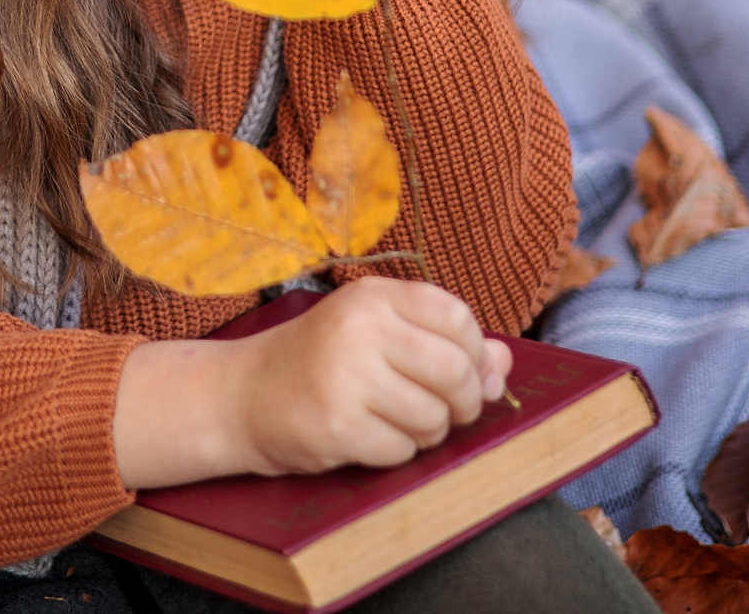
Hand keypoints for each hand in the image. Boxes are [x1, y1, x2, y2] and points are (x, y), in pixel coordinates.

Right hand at [227, 278, 511, 476]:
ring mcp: (346, 376)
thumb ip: (441, 342)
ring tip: (396, 422)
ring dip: (426, 432)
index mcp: (373, 296)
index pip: (456, 316)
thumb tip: (503, 361)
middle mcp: (360, 327)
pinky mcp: (337, 424)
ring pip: (433, 416)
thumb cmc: (321, 363)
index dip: (475, 352)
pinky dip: (395, 453)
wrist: (244, 395)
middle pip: (454, 370)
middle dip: (463, 402)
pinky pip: (401, 449)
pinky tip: (368, 437)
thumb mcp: (378, 335)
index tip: (468, 374)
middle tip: (446, 412)